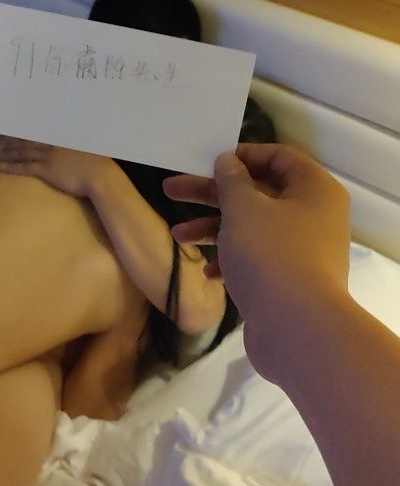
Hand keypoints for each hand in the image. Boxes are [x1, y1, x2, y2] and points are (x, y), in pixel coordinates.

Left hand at [0, 137, 111, 197]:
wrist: (101, 176)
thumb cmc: (100, 165)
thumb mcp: (91, 150)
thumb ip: (82, 145)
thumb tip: (79, 145)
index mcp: (63, 139)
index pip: (40, 132)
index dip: (25, 130)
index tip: (15, 127)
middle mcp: (53, 145)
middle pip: (27, 139)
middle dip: (11, 138)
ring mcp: (48, 157)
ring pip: (22, 152)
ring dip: (7, 151)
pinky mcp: (46, 170)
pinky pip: (24, 167)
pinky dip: (10, 166)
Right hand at [163, 143, 350, 381]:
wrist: (297, 330)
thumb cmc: (271, 255)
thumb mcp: (243, 208)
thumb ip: (231, 180)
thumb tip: (228, 162)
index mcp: (313, 189)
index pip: (278, 157)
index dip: (242, 155)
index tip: (208, 160)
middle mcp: (314, 216)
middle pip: (258, 193)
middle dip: (213, 193)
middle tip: (171, 189)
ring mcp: (303, 251)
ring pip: (253, 228)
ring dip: (214, 228)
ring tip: (176, 235)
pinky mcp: (290, 282)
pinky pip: (258, 259)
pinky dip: (231, 260)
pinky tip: (206, 272)